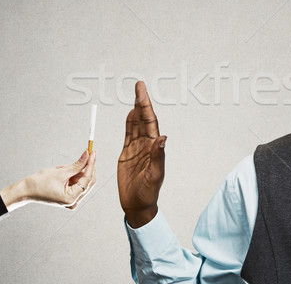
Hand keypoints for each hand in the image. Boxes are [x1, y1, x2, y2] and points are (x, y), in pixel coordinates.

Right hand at [0, 150, 95, 209]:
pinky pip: (76, 183)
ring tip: (62, 168)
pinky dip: (72, 175)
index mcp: (72, 198)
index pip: (87, 179)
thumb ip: (77, 165)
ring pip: (82, 181)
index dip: (91, 164)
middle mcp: (74, 202)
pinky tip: (62, 171)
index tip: (93, 152)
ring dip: (76, 171)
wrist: (26, 191)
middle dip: (86, 167)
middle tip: (87, 153)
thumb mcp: (60, 172)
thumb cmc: (39, 183)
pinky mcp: (68, 197)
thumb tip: (88, 154)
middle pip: (88, 181)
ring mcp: (72, 200)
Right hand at [118, 81, 166, 227]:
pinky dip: (129, 123)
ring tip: (136, 94)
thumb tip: (162, 138)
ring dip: (136, 109)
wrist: (137, 205)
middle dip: (141, 101)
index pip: (150, 122)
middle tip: (139, 84)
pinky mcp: (127, 154)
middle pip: (144, 119)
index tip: (142, 91)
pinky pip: (128, 135)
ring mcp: (136, 148)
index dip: (146, 105)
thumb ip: (157, 157)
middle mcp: (146, 145)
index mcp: (154, 147)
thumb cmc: (148, 193)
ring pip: (136, 124)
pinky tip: (130, 114)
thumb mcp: (154, 176)